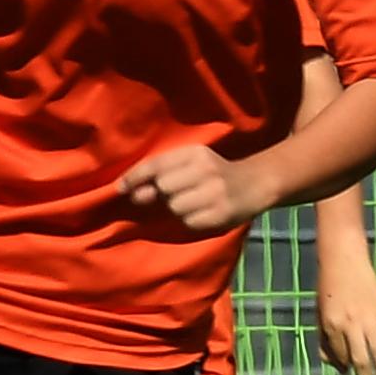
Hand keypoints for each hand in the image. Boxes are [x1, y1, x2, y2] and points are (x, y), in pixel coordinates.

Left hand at [123, 145, 267, 233]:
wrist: (255, 184)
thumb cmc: (214, 172)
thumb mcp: (192, 162)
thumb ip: (162, 172)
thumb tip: (129, 192)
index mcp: (195, 153)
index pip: (156, 164)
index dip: (134, 177)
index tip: (120, 188)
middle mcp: (206, 170)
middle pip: (163, 186)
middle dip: (162, 194)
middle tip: (176, 194)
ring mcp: (214, 193)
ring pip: (174, 206)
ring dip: (177, 209)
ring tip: (193, 203)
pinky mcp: (220, 214)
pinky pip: (188, 222)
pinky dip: (190, 220)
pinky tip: (202, 213)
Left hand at [313, 255, 375, 374]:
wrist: (343, 258)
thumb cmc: (327, 287)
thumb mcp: (319, 315)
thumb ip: (326, 342)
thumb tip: (338, 368)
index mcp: (331, 325)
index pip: (340, 357)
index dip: (345, 370)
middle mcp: (351, 324)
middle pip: (361, 361)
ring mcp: (370, 317)